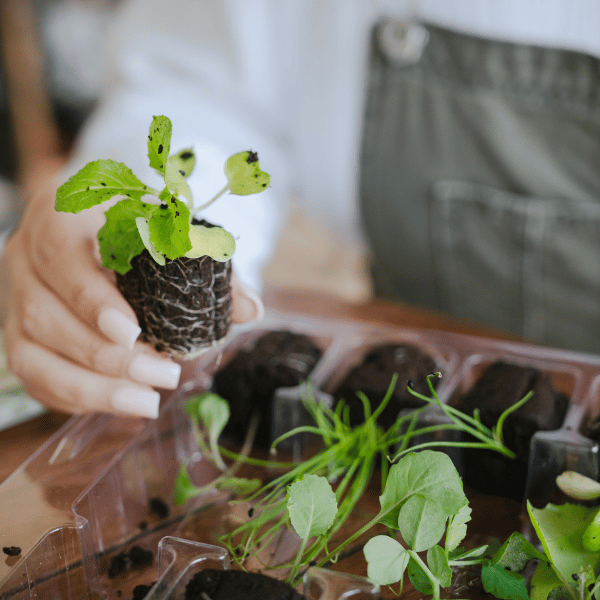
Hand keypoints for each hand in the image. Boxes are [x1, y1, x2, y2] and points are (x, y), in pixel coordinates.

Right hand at [3, 167, 263, 417]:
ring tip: (146, 402)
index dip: (92, 299)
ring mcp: (15, 301)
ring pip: (31, 357)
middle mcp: (25, 261)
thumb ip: (207, 264)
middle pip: (45, 317)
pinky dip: (75, 398)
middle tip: (164, 375)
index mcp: (58, 219)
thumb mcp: (167, 228)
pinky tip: (120, 403)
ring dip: (92, 389)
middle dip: (107, 358)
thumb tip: (251, 309)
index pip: (62, 257)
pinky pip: (34, 377)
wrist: (88, 225)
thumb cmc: (131, 226)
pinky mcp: (18, 336)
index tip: (132, 332)